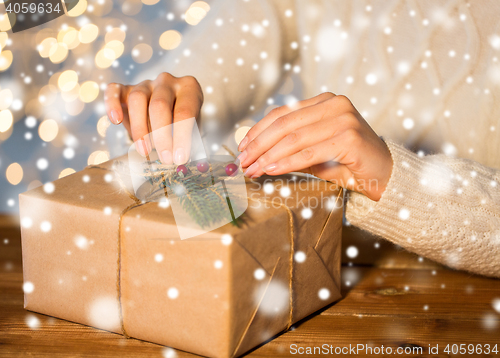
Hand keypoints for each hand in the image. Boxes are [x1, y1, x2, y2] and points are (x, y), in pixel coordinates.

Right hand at [104, 73, 202, 163]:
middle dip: (161, 135)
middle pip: (159, 105)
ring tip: (144, 150)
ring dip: (139, 128)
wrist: (170, 111)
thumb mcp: (193, 130)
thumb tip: (180, 159)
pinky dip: (112, 104)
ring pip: (137, 99)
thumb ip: (188, 140)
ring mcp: (146, 83)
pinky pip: (114, 91)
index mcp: (189, 88)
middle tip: (165, 158)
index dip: (182, 136)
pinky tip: (115, 120)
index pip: (185, 111)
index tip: (180, 158)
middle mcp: (167, 81)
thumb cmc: (184, 123)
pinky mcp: (126, 88)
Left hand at [237, 93, 392, 200]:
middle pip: (284, 123)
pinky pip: (309, 152)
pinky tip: (271, 170)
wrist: (384, 175)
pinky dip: (286, 162)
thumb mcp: (314, 152)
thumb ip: (289, 147)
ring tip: (253, 170)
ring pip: (294, 138)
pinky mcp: (349, 138)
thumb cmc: (347, 163)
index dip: (258, 130)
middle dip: (259, 144)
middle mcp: (334, 105)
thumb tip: (255, 152)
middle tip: (243, 162)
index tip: (242, 148)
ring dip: (268, 156)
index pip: (282, 113)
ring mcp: (343, 119)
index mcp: (324, 102)